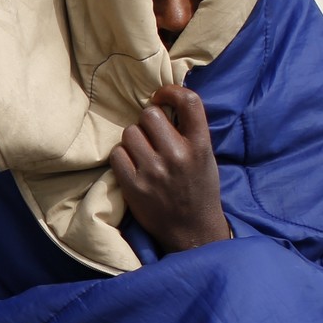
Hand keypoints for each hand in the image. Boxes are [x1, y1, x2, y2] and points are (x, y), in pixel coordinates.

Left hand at [109, 85, 230, 254]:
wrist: (192, 231)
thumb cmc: (198, 190)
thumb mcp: (206, 157)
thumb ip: (189, 132)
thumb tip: (163, 103)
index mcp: (200, 146)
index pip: (189, 101)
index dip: (171, 91)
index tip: (162, 97)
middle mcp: (178, 156)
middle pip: (149, 114)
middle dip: (148, 122)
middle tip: (152, 135)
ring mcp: (154, 172)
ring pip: (130, 132)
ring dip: (134, 139)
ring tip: (143, 153)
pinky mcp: (133, 186)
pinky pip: (117, 153)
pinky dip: (122, 156)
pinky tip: (133, 165)